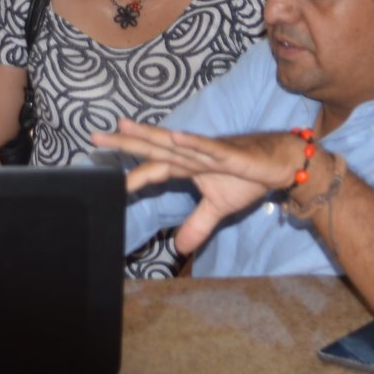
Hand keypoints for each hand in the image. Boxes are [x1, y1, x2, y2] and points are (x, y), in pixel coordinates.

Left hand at [91, 118, 302, 253]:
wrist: (279, 164)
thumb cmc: (247, 177)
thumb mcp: (219, 208)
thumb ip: (198, 224)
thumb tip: (180, 249)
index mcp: (187, 166)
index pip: (154, 169)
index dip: (133, 175)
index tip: (108, 182)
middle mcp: (192, 155)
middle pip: (153, 148)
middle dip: (125, 142)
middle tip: (94, 137)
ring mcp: (208, 152)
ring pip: (174, 144)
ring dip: (150, 135)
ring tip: (124, 125)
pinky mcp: (228, 154)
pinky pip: (207, 148)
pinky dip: (192, 142)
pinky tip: (174, 137)